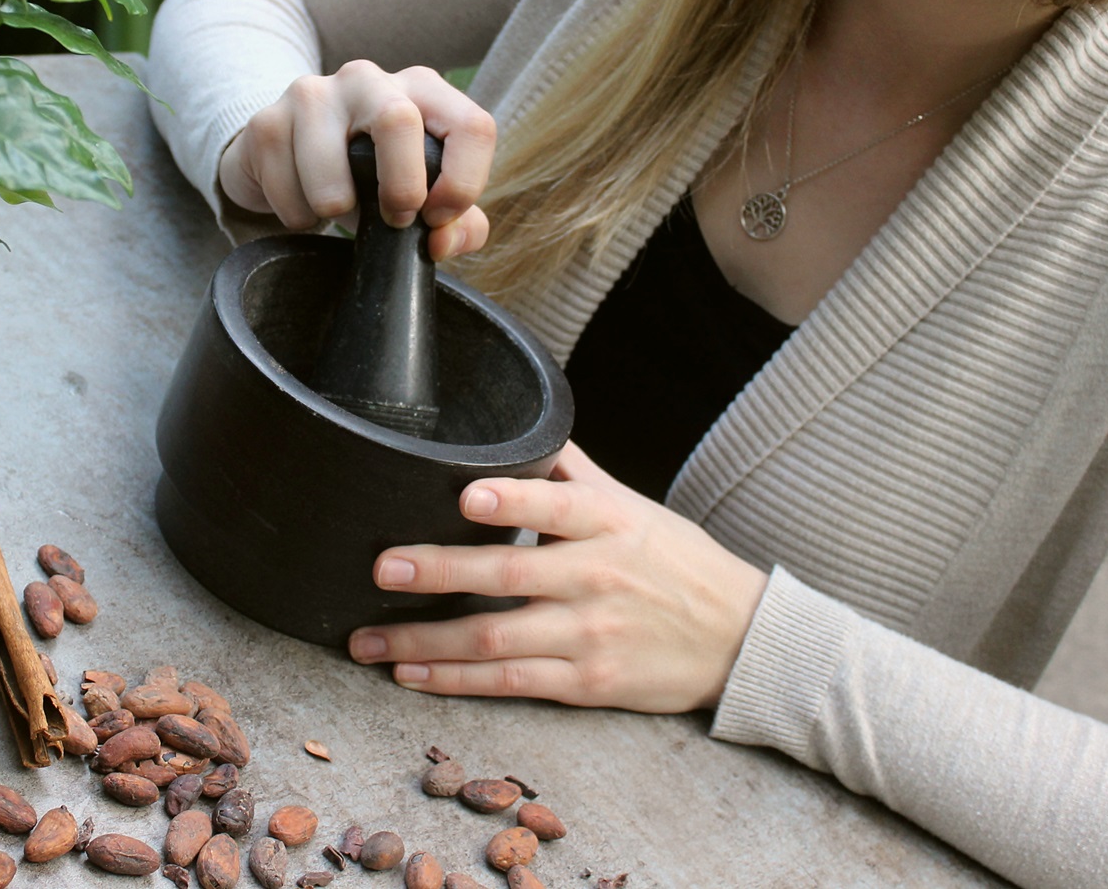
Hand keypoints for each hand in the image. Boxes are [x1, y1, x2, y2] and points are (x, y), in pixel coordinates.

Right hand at [217, 60, 495, 262]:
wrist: (287, 158)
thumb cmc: (368, 175)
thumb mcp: (422, 196)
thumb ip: (458, 224)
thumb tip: (442, 240)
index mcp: (421, 90)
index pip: (471, 126)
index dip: (464, 183)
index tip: (439, 218)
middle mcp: (368, 79)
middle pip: (397, 120)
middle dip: (400, 187)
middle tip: (393, 219)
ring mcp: (312, 93)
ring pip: (329, 170)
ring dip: (337, 209)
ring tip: (339, 209)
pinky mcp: (267, 121)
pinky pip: (286, 190)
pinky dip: (298, 215)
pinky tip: (302, 200)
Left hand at [345, 443, 769, 711]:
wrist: (741, 639)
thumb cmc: (678, 562)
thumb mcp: (634, 505)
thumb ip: (573, 471)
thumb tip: (524, 422)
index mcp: (608, 522)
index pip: (557, 505)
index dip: (512, 500)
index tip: (465, 494)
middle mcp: (596, 577)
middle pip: (507, 574)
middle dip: (438, 571)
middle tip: (381, 567)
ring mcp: (590, 635)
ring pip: (495, 639)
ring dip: (424, 640)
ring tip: (367, 638)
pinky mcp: (587, 683)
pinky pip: (509, 683)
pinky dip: (455, 680)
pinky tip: (412, 673)